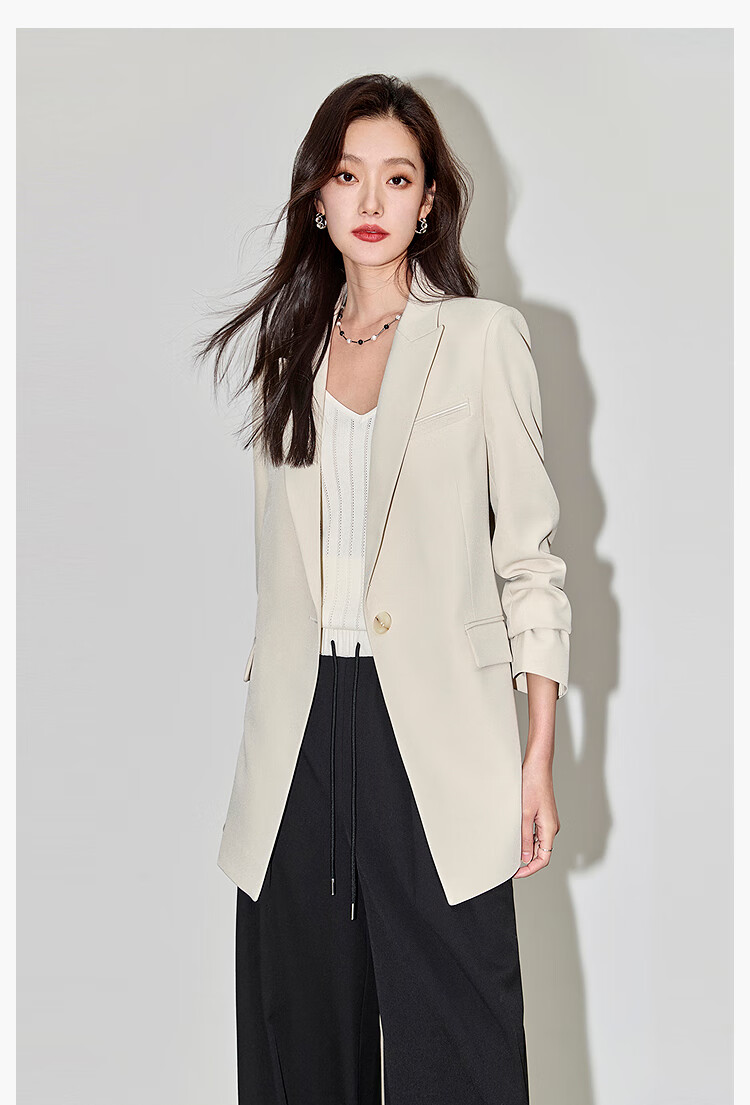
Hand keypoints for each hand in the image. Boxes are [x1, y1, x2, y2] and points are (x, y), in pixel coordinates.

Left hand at [512, 755, 559, 877]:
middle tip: (510, 865)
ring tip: (511, 851)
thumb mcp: (524, 814)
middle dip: (527, 861)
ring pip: (538, 843)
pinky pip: (536, 833)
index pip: (543, 859)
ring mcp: (548, 821)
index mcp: (550, 829)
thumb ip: (525, 838)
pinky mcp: (543, 815)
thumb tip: (525, 857)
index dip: (530, 869)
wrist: (537, 766)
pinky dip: (527, 838)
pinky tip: (515, 836)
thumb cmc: (532, 785)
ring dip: (526, 849)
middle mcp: (551, 827)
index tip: (517, 873)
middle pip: (542, 852)